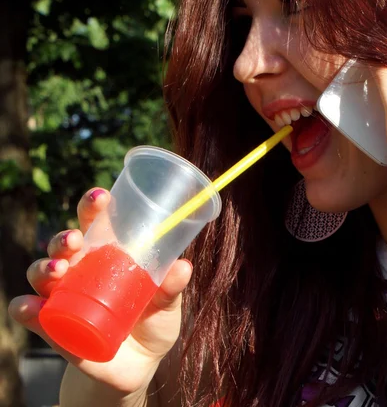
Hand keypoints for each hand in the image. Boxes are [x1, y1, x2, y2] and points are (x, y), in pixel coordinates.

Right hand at [8, 188, 191, 395]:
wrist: (140, 367)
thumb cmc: (154, 322)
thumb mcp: (167, 304)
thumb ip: (172, 287)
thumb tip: (183, 267)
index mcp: (108, 254)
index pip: (95, 223)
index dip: (93, 206)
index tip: (100, 197)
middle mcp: (82, 270)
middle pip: (64, 245)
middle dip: (64, 238)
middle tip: (74, 240)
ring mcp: (65, 297)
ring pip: (43, 273)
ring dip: (45, 268)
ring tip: (57, 270)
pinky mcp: (55, 327)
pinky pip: (33, 315)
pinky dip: (27, 309)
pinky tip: (29, 306)